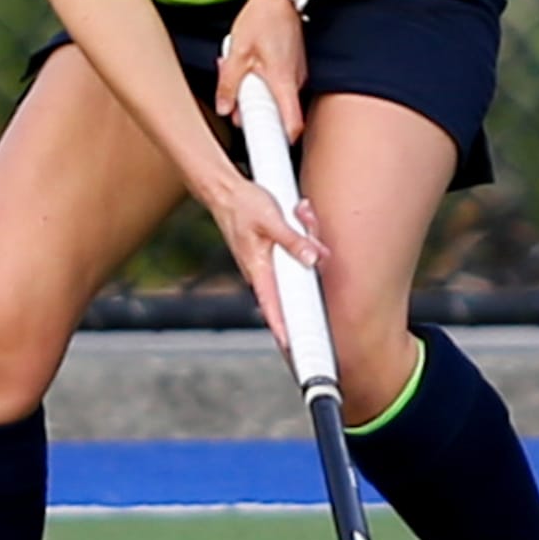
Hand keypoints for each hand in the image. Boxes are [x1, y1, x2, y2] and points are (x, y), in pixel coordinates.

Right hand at [209, 168, 327, 354]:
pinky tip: (300, 212)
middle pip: (295, 283)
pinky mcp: (272, 252)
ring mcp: (267, 263)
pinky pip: (294, 252)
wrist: (224, 191)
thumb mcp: (271, 221)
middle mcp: (262, 271)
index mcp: (258, 270)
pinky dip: (301, 235)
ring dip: (307, 238)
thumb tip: (313, 258)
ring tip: (301, 211)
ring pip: (298, 264)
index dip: (282, 329)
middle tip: (309, 225)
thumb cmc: (242, 206)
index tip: (292, 348)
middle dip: (310, 262)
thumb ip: (293, 241)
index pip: (272, 308)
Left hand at [214, 0, 308, 140]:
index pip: (292, 125)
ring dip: (255, 93)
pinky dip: (262, 81)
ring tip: (238, 72)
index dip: (280, 141)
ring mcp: (297, 74)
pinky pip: (277, 84)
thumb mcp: (236, 53)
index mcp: (282, 82)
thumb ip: (229, 84)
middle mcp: (296, 82)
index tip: (265, 148)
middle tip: (234, 100)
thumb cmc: (261, 19)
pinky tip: (249, 65)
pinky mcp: (294, 67)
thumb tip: (224, 108)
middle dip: (253, 111)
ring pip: (275, 97)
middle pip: (277, 113)